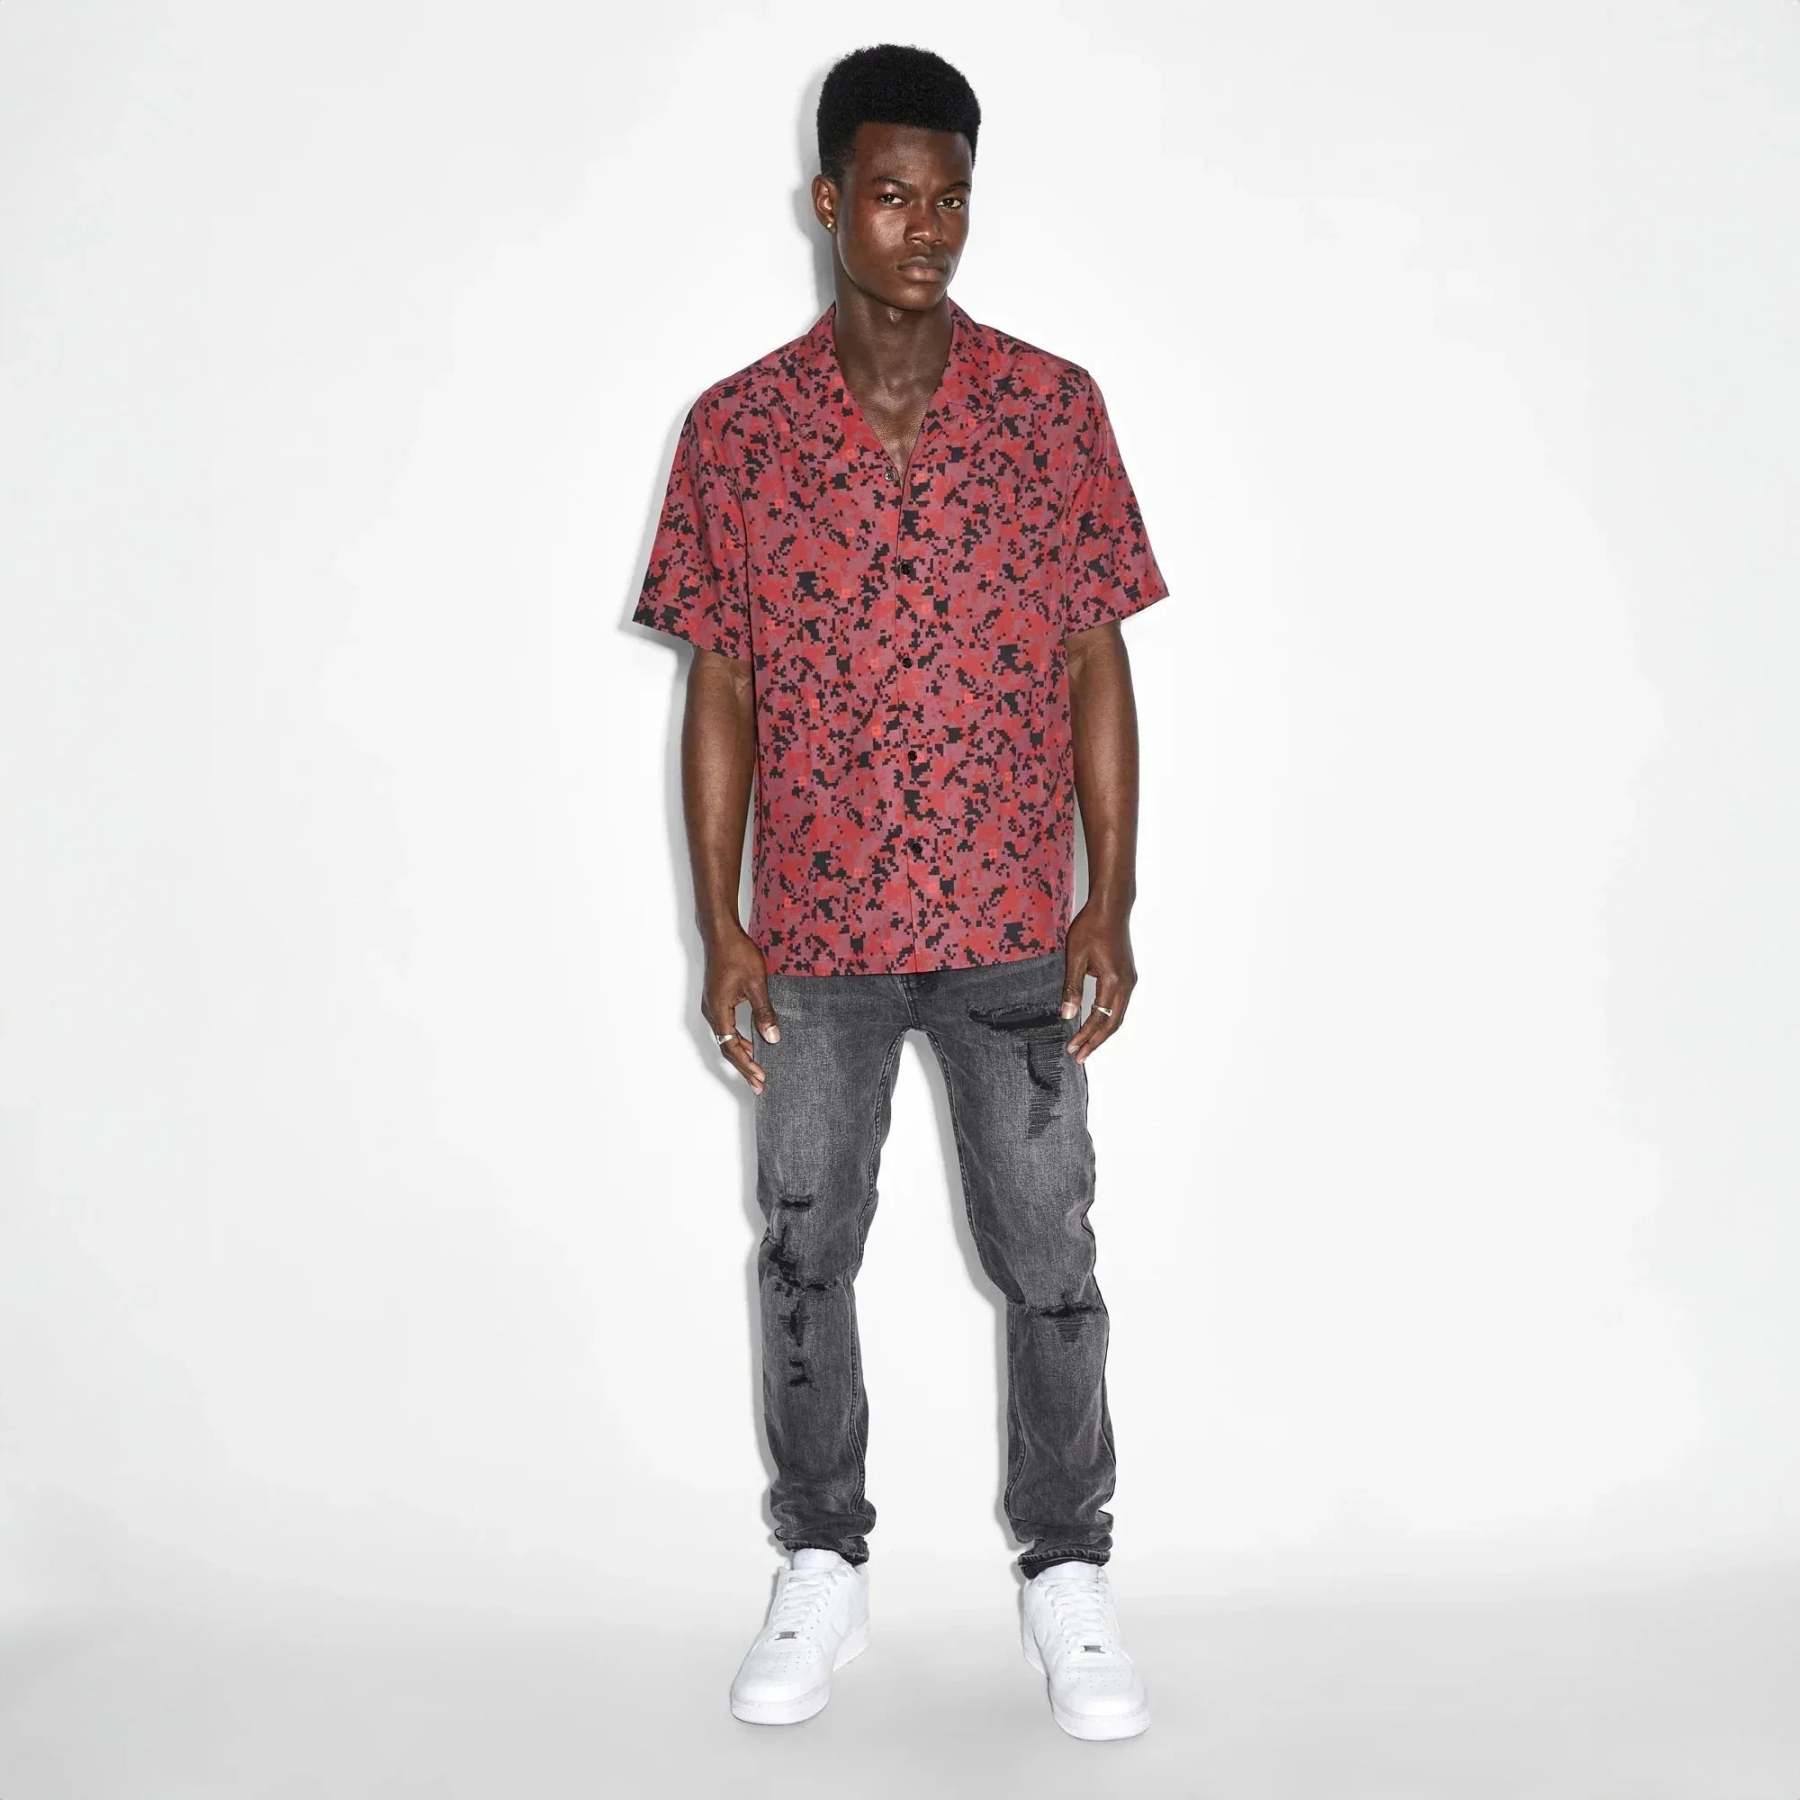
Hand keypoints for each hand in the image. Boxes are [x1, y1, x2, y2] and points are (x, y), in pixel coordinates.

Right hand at [702, 929, 779, 1095]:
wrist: (721, 933)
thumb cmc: (738, 954)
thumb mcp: (757, 984)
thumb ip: (764, 1013)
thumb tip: (773, 1038)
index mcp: (719, 1011)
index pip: (731, 1048)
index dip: (747, 1065)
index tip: (760, 1079)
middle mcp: (711, 1012)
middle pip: (727, 1047)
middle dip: (744, 1066)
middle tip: (760, 1083)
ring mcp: (712, 1006)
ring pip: (726, 1038)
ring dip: (742, 1053)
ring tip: (757, 1068)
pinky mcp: (717, 999)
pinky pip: (727, 1027)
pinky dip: (738, 1039)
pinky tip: (752, 1042)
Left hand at [1059, 906, 1136, 1062]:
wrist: (1111, 907)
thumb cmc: (1091, 927)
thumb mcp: (1075, 957)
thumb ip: (1071, 988)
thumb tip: (1067, 1015)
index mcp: (1113, 982)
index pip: (1099, 1018)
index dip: (1085, 1036)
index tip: (1072, 1049)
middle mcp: (1126, 984)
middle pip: (1113, 1023)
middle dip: (1095, 1041)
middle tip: (1079, 1056)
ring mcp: (1129, 979)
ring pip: (1118, 1015)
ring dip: (1102, 1031)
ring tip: (1086, 1044)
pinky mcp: (1127, 974)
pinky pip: (1119, 1004)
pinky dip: (1108, 1018)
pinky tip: (1096, 1022)